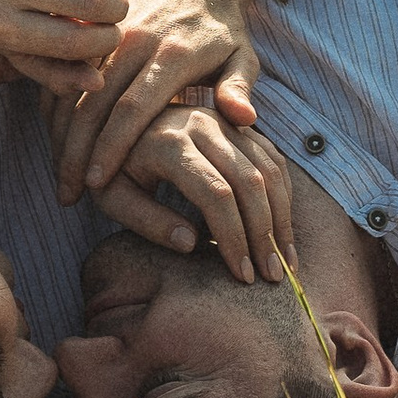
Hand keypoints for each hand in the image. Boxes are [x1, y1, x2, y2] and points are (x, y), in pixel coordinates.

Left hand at [0, 0, 125, 92]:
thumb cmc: (2, 7)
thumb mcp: (17, 47)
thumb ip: (55, 73)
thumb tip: (96, 84)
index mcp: (2, 24)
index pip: (77, 41)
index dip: (107, 40)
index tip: (112, 34)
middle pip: (94, 2)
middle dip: (117, 8)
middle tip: (114, 6)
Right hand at [54, 0, 261, 200]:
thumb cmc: (223, 25)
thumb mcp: (243, 55)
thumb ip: (239, 88)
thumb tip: (244, 119)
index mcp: (172, 52)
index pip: (133, 107)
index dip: (112, 148)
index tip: (97, 184)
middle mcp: (135, 40)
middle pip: (94, 103)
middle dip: (76, 152)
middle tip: (69, 193)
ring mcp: (111, 32)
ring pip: (74, 87)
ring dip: (61, 133)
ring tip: (61, 175)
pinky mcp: (95, 25)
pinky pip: (67, 67)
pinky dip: (56, 104)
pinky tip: (55, 139)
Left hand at [77, 96, 295, 282]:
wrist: (118, 121)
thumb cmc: (113, 169)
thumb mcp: (112, 196)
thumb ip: (146, 220)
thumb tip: (191, 244)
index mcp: (169, 144)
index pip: (216, 194)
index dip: (233, 237)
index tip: (241, 276)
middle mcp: (203, 124)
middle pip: (250, 181)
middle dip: (265, 234)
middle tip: (273, 277)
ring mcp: (224, 121)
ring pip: (269, 169)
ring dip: (282, 218)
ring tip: (285, 262)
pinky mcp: (237, 124)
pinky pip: (272, 159)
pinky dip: (283, 197)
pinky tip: (281, 232)